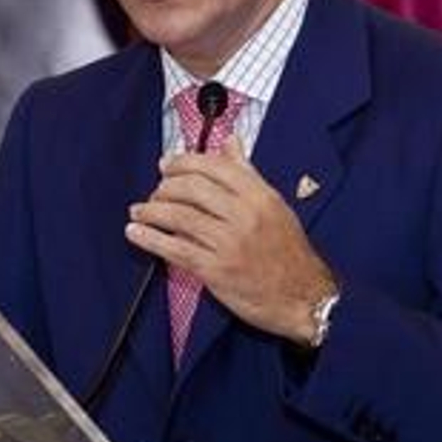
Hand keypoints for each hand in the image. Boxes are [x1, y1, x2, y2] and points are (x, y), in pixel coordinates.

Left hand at [124, 137, 334, 344]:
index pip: (212, 166)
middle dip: (164, 187)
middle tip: (155, 191)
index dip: (182, 162)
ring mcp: (229, 242)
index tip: (166, 165)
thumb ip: (248, 173)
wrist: (305, 298)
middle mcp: (244, 215)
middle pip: (191, 188)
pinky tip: (136, 233)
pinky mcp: (216, 270)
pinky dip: (150, 238)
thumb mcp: (275, 205)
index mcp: (259, 196)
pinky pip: (175, 248)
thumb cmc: (289, 253)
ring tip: (139, 211)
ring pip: (179, 216)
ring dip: (151, 211)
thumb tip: (231, 143)